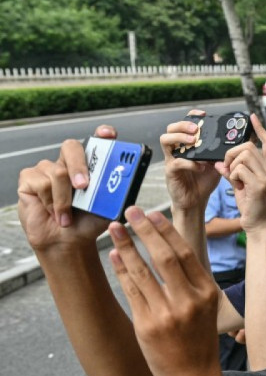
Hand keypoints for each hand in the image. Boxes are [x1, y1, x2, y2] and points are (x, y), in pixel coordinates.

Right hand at [17, 125, 116, 251]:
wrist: (68, 241)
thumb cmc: (89, 222)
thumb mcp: (109, 209)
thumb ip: (116, 194)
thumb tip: (124, 185)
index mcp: (92, 166)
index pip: (98, 142)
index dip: (102, 135)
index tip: (107, 135)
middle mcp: (69, 163)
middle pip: (71, 147)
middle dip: (79, 165)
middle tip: (83, 186)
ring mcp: (48, 168)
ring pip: (57, 172)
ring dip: (64, 200)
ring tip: (67, 216)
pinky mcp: (30, 178)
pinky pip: (40, 183)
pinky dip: (51, 202)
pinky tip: (54, 213)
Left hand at [108, 207, 221, 375]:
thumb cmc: (198, 341)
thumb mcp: (206, 308)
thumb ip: (192, 283)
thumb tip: (168, 250)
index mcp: (207, 293)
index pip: (185, 253)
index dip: (166, 231)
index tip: (152, 214)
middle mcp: (189, 301)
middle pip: (164, 256)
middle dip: (145, 230)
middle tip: (131, 211)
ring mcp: (168, 313)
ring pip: (144, 271)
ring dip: (127, 245)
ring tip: (115, 228)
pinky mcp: (148, 325)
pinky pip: (132, 290)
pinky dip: (122, 270)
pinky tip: (115, 256)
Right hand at [160, 111, 221, 211]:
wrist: (196, 201)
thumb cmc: (204, 181)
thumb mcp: (217, 163)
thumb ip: (223, 152)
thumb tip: (241, 140)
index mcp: (187, 145)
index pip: (184, 124)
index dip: (191, 117)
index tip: (203, 114)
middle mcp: (177, 149)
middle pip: (171, 128)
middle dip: (183, 125)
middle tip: (197, 129)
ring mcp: (171, 159)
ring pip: (166, 140)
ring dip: (180, 138)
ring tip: (194, 141)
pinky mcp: (170, 172)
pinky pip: (175, 162)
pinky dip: (188, 162)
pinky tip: (200, 166)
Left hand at [218, 115, 265, 234]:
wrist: (259, 225)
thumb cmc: (252, 206)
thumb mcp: (242, 185)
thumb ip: (233, 171)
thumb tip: (219, 163)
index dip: (259, 129)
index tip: (252, 117)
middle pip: (248, 146)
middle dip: (232, 153)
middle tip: (228, 166)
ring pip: (243, 156)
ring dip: (232, 165)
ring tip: (234, 179)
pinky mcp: (259, 185)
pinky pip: (239, 169)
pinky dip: (233, 176)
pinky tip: (237, 186)